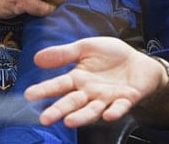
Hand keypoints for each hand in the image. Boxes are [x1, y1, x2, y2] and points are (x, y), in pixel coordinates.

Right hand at [24, 37, 163, 127]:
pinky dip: (114, 112)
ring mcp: (107, 98)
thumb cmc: (111, 55)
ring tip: (68, 122)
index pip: (58, 85)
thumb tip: (37, 58)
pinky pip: (119, 107)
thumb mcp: (86, 47)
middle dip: (58, 110)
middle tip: (44, 119)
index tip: (29, 95)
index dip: (44, 90)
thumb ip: (64, 53)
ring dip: (81, 117)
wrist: (139, 61)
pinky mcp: (126, 100)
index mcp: (78, 79)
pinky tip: (108, 115)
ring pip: (92, 110)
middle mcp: (90, 92)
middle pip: (71, 103)